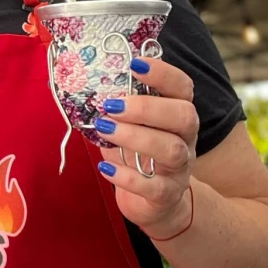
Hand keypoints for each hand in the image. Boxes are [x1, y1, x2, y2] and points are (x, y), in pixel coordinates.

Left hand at [94, 57, 198, 239]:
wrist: (155, 203)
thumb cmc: (138, 155)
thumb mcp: (130, 126)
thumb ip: (117, 106)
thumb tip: (81, 80)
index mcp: (176, 114)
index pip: (182, 87)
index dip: (163, 73)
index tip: (134, 63)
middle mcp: (185, 138)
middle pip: (184, 116)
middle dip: (146, 107)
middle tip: (111, 106)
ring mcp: (180, 168)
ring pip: (171, 149)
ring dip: (135, 137)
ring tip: (104, 129)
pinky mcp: (167, 195)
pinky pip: (154, 187)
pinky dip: (128, 177)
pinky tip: (106, 167)